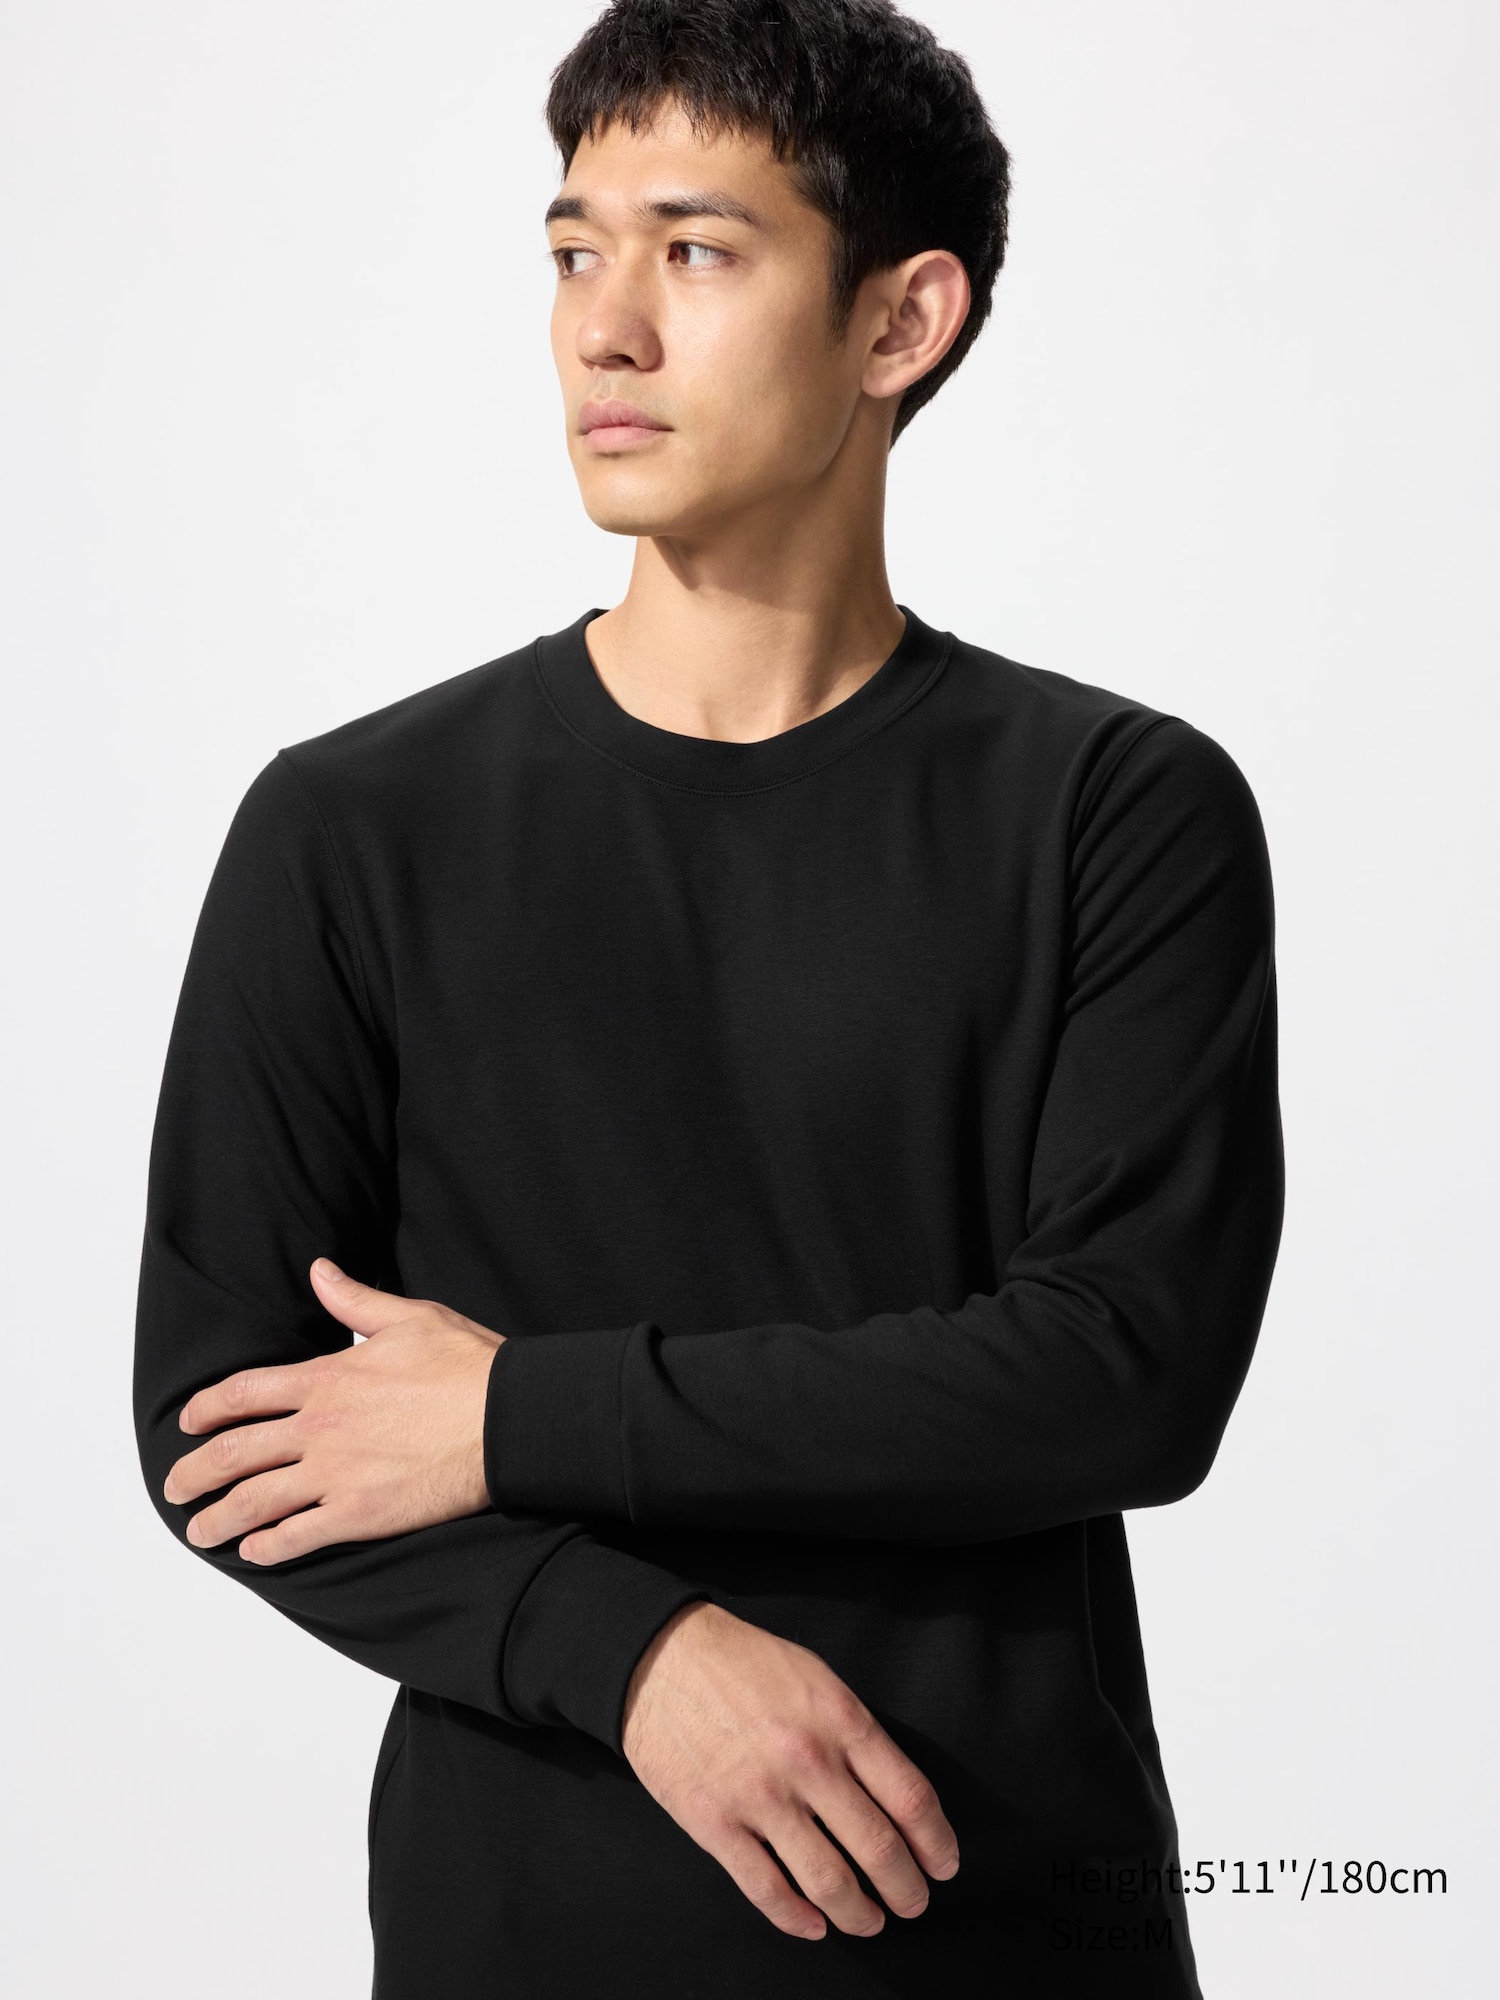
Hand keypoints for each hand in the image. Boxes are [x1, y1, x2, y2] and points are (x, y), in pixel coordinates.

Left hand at [161, 1260, 501, 1563]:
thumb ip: (355, 1299)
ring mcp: (337, 1473)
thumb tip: (319, 1270)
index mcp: (329, 1378)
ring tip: (200, 1532)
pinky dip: (268, 1547)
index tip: (189, 1421)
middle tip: (176, 1488)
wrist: (509, 1418)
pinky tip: (255, 1551)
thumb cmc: (469, 1366)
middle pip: (236, 1452)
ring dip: (219, 1519)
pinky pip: (298, 1536)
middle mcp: (322, 1426)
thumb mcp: (411, 1318)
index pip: (246, 1392)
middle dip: (196, 1472)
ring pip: (255, 1500)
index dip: (209, 1408)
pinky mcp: (360, 1513)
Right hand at [621, 1601, 959, 1942]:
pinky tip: (814, 1924)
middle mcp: (808, 1761)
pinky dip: (797, 1918)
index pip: (910, 1798)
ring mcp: (761, 1797)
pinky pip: (767, 1890)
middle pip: (879, 1849)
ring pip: (829, 1882)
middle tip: (914, 1902)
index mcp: (840, 1719)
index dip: (936, 1842)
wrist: (661, 1658)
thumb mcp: (816, 1678)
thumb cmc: (743, 1663)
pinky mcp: (716, 1823)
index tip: (943, 1864)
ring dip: (859, 1914)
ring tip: (870, 1920)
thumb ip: (855, 1733)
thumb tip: (893, 1794)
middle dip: (907, 1889)